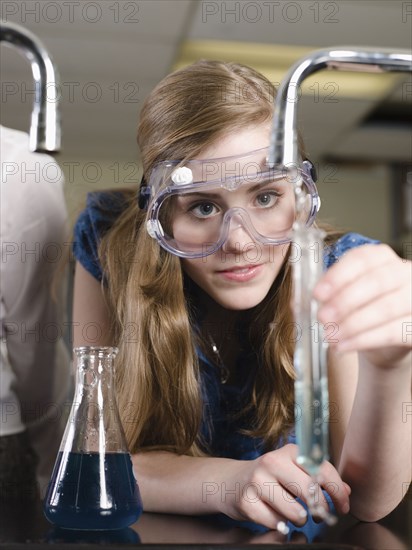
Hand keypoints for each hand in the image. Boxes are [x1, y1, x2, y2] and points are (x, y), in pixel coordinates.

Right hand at [216, 444, 349, 529]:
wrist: (232, 481)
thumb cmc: (271, 476)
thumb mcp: (294, 470)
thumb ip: (320, 478)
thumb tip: (347, 491)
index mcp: (288, 451)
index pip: (321, 469)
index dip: (337, 491)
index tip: (343, 506)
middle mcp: (272, 462)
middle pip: (309, 491)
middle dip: (321, 510)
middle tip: (322, 516)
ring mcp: (257, 481)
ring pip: (295, 512)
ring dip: (299, 519)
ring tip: (293, 513)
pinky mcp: (247, 501)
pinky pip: (277, 524)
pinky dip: (280, 524)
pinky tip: (274, 514)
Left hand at [314, 244, 411, 367]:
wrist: (385, 342)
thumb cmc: (361, 311)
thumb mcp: (341, 298)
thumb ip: (322, 296)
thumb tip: (298, 303)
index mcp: (382, 259)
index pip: (363, 258)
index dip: (339, 275)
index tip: (318, 293)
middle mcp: (405, 273)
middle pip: (378, 282)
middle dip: (345, 301)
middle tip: (323, 317)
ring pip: (387, 308)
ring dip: (353, 324)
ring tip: (330, 336)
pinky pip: (394, 332)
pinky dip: (365, 340)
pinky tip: (343, 346)